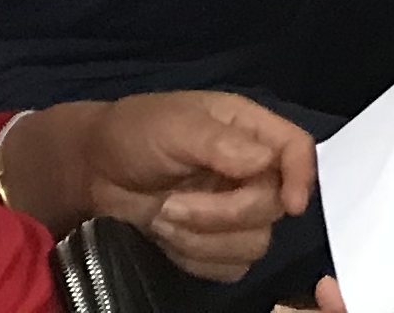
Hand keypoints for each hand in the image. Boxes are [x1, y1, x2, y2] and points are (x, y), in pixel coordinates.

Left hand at [18, 91, 315, 282]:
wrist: (91, 173)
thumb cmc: (134, 134)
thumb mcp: (176, 126)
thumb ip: (221, 143)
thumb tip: (266, 164)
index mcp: (248, 130)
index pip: (297, 149)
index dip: (302, 176)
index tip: (290, 204)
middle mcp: (249, 170)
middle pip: (273, 207)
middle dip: (222, 214)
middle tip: (172, 205)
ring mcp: (232, 210)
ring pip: (253, 243)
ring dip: (203, 239)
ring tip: (163, 218)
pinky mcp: (213, 244)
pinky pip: (228, 268)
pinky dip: (196, 259)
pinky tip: (167, 237)